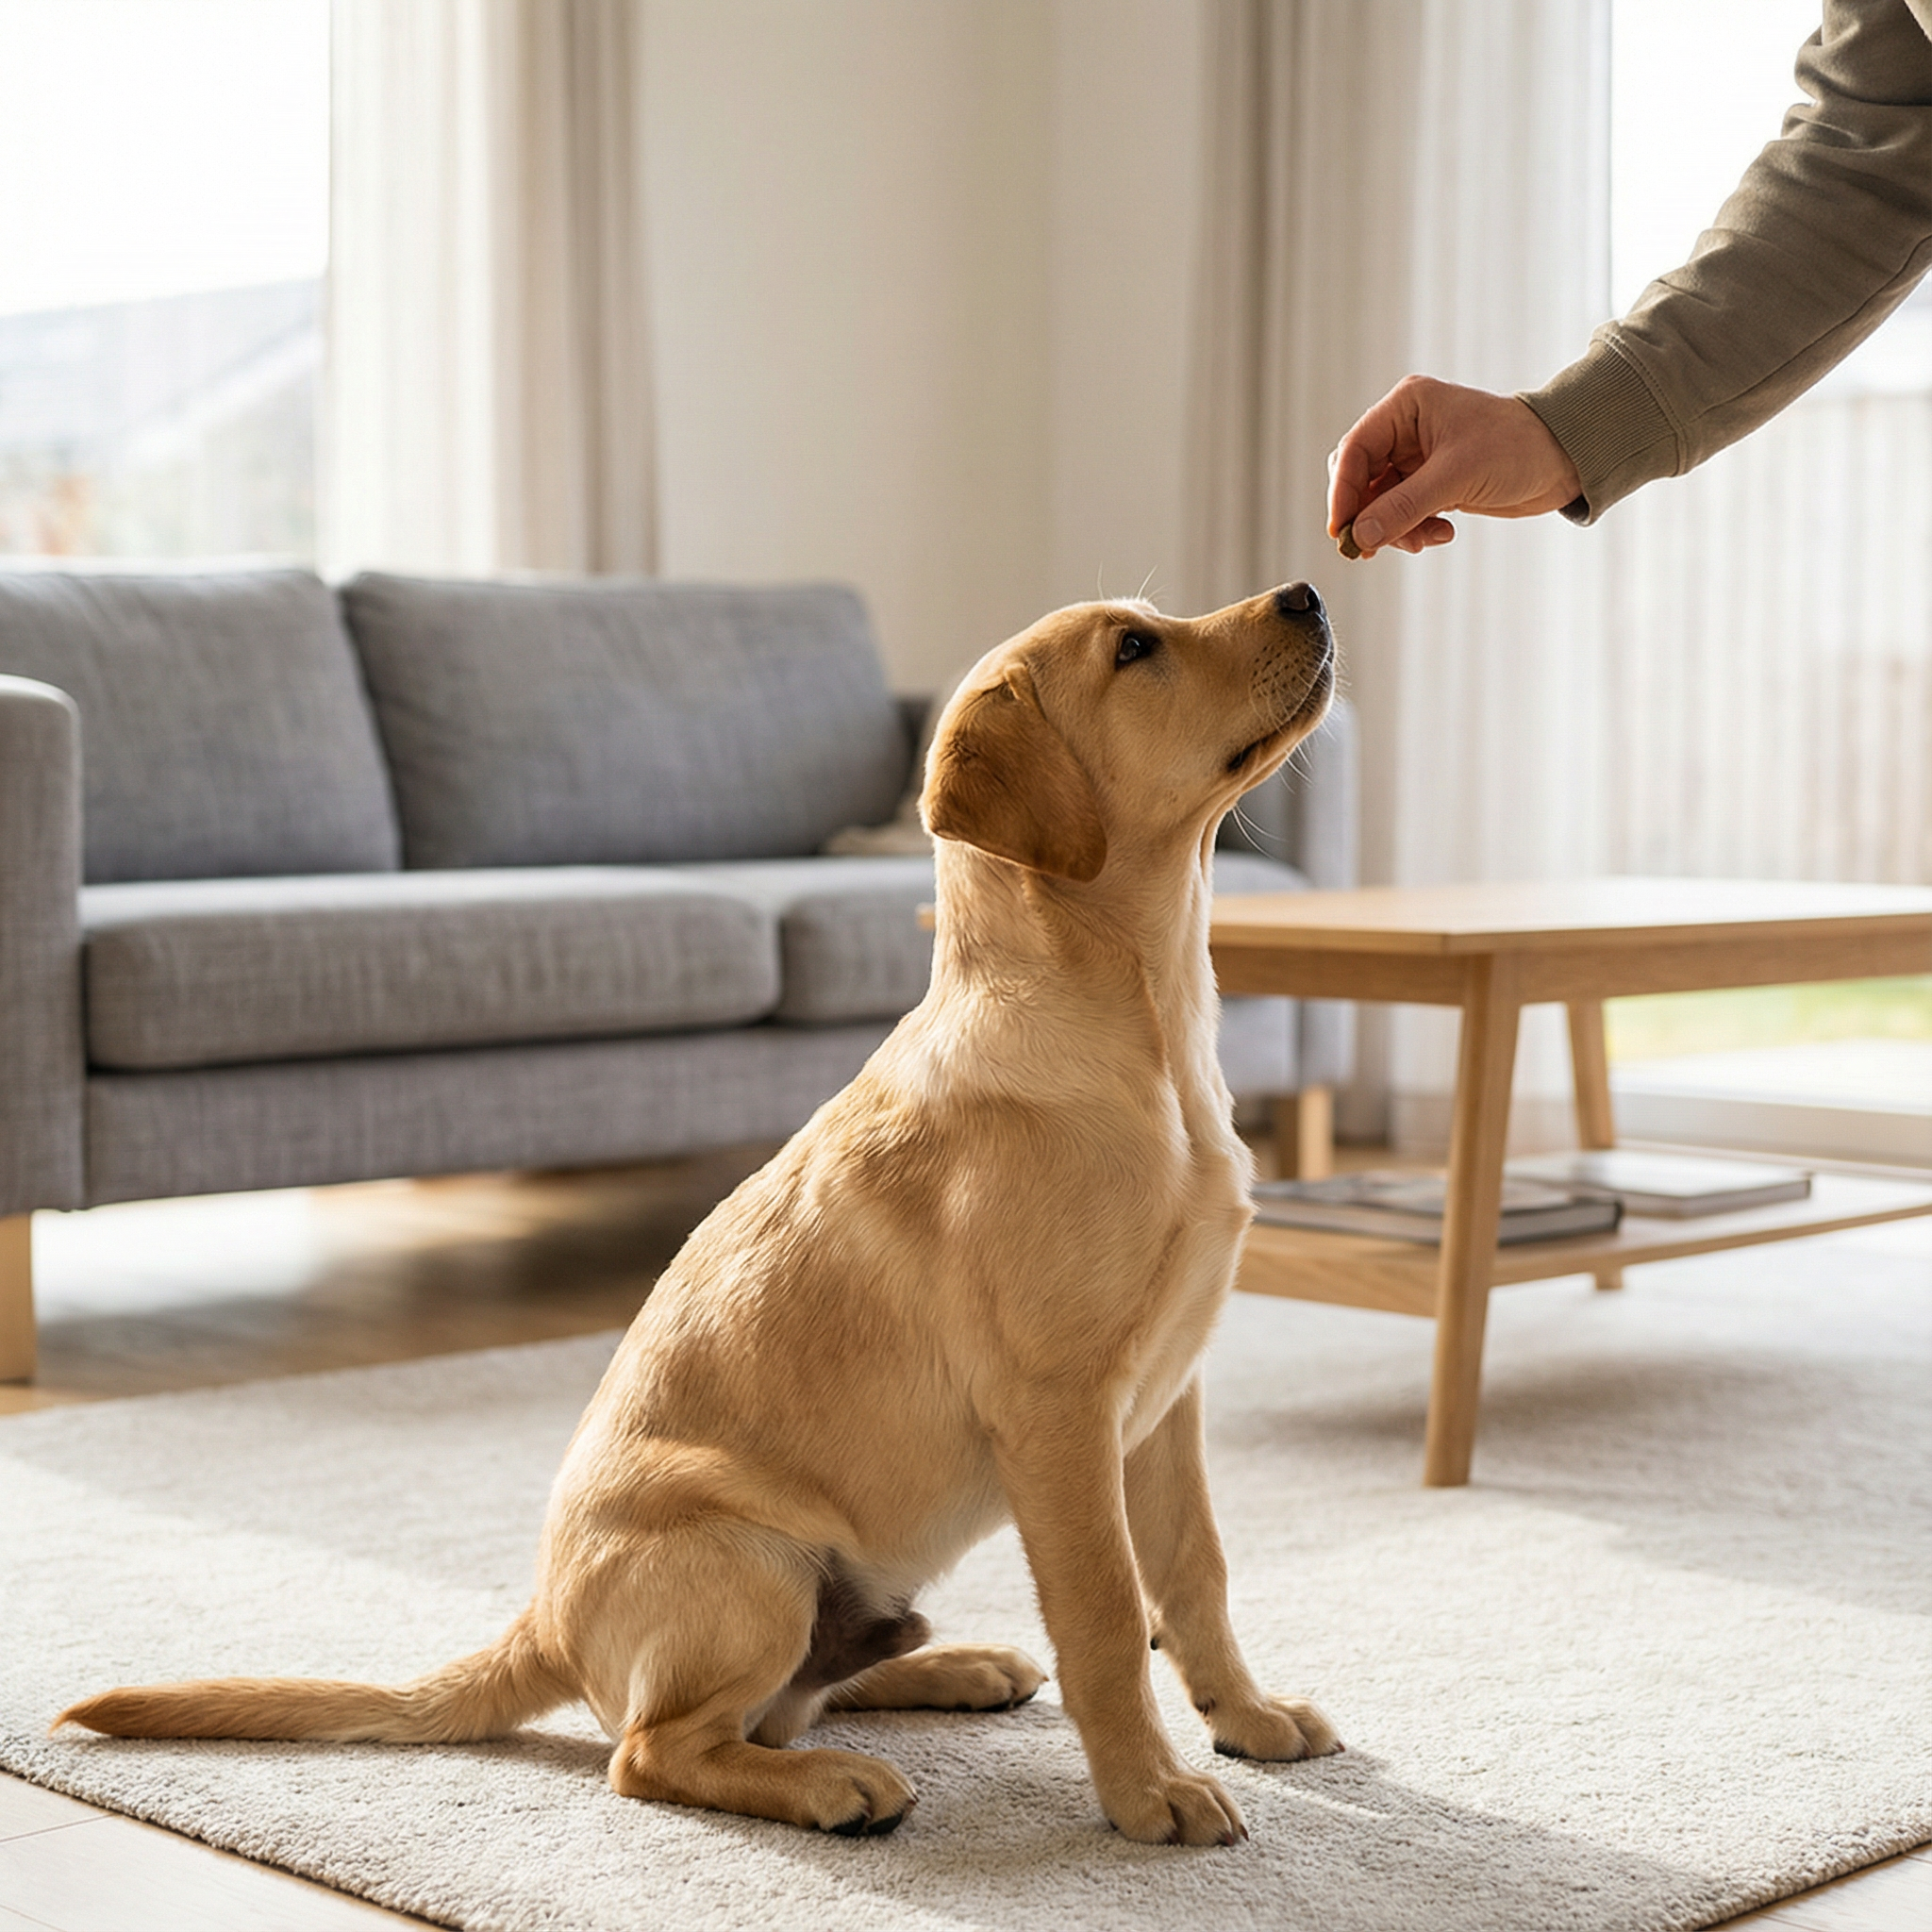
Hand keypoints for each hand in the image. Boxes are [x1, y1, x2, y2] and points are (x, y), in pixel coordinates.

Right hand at [1326, 375, 1582, 556]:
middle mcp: (1406, 429)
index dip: (1343, 493)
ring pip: (1379, 501)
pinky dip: (1413, 529)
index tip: (1342, 531)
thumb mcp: (1456, 477)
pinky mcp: (1431, 482)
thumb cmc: (1518, 448)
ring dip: (1394, 528)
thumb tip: (1360, 536)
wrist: (1564, 459)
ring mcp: (1417, 457)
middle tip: (1372, 547)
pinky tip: (1441, 533)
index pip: (1355, 450)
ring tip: (1422, 541)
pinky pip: (1401, 512)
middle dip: (1367, 514)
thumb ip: (1403, 507)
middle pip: (1360, 477)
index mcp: (1407, 407)